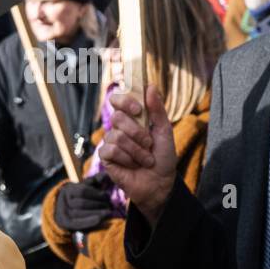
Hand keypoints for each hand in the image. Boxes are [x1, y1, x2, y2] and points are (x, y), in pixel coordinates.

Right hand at [53, 174, 113, 231]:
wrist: (69, 212)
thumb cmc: (84, 198)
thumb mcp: (88, 188)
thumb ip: (96, 181)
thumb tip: (104, 176)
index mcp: (68, 190)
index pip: (82, 191)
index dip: (97, 194)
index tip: (107, 196)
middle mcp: (63, 201)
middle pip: (81, 203)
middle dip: (98, 205)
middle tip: (110, 206)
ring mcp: (63, 213)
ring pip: (78, 213)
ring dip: (96, 213)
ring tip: (108, 213)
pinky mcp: (65, 223)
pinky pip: (76, 223)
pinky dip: (88, 222)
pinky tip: (100, 220)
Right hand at [97, 86, 176, 224]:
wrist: (160, 182)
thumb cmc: (163, 157)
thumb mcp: (164, 131)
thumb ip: (157, 110)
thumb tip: (150, 86)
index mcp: (132, 119)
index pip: (117, 100)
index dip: (124, 101)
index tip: (138, 109)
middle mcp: (119, 128)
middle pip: (117, 118)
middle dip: (137, 132)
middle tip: (148, 143)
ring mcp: (110, 143)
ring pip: (116, 136)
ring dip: (136, 150)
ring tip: (145, 159)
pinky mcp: (106, 158)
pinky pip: (110, 151)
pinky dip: (126, 159)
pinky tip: (132, 165)